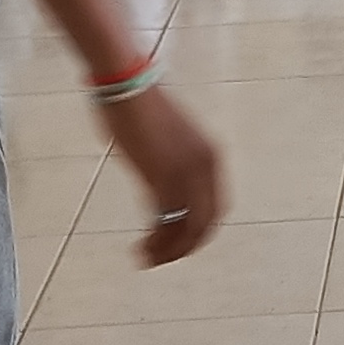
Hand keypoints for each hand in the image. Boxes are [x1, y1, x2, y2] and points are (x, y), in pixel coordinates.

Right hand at [104, 83, 224, 261]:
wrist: (127, 85)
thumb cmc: (139, 106)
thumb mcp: (168, 139)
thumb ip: (173, 164)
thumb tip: (161, 188)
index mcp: (212, 156)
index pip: (216, 207)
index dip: (200, 230)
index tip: (180, 240)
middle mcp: (205, 168)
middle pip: (206, 224)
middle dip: (186, 247)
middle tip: (163, 257)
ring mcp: (186, 175)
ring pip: (186, 230)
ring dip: (167, 250)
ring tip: (146, 259)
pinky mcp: (161, 180)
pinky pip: (164, 224)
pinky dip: (155, 242)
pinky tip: (141, 250)